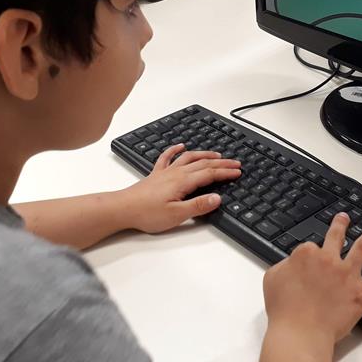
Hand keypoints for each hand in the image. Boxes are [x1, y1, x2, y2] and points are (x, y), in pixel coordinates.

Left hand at [122, 144, 240, 233]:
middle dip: (221, 162)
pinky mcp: (156, 175)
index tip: (238, 172)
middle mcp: (175, 173)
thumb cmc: (146, 213)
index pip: (210, 174)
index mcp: (183, 182)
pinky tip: (180, 146)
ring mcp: (165, 172)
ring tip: (216, 154)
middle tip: (235, 163)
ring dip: (204, 154)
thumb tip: (217, 198)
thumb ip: (198, 206)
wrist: (123, 208)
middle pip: (203, 163)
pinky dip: (175, 150)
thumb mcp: (176, 215)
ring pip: (189, 158)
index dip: (225, 172)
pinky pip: (167, 157)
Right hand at [262, 213, 361, 344]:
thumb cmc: (284, 309)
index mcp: (307, 254)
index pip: (310, 247)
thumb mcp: (272, 279)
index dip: (307, 258)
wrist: (300, 331)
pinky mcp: (361, 293)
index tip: (304, 268)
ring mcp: (348, 275)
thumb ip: (284, 266)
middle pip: (336, 238)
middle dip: (341, 225)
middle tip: (345, 217)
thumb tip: (291, 265)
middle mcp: (329, 259)